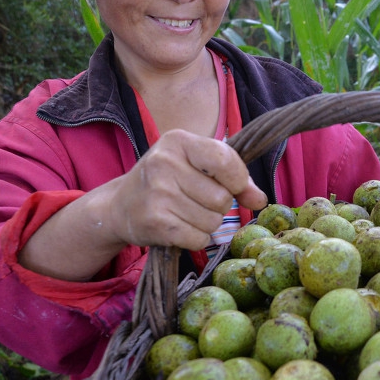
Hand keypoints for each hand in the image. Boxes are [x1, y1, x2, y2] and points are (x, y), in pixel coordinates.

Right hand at [105, 129, 267, 249]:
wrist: (119, 206)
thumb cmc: (166, 182)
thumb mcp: (195, 166)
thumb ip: (233, 177)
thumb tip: (260, 200)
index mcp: (178, 141)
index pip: (226, 161)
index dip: (239, 181)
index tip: (233, 187)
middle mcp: (164, 163)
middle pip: (223, 199)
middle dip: (218, 207)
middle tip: (196, 202)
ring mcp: (158, 193)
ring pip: (213, 222)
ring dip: (206, 224)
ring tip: (184, 214)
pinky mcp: (155, 222)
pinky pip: (199, 239)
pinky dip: (195, 238)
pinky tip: (178, 227)